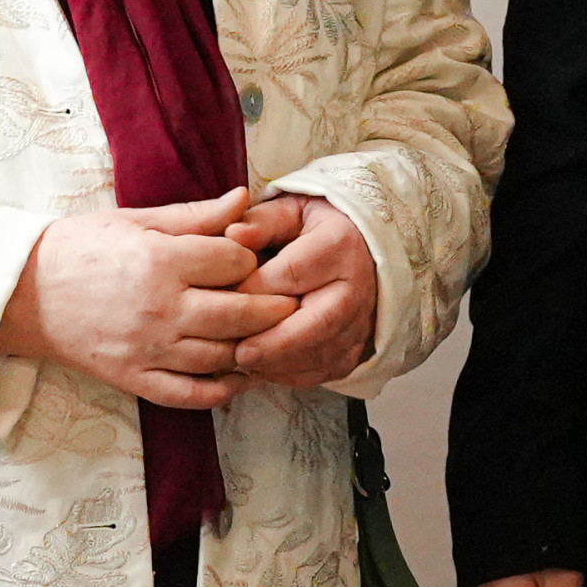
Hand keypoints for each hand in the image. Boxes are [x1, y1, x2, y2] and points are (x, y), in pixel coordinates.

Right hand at [1, 190, 295, 410]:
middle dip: (274, 306)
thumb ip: (193, 216)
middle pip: (241, 312)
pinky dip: (223, 391)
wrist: (23, 293)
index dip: (251, 257)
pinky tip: (239, 375)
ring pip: (223, 356)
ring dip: (254, 347)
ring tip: (271, 336)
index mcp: (160, 261)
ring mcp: (148, 349)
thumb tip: (243, 198)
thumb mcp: (134, 221)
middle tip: (289, 300)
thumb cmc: (79, 249)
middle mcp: (160, 309)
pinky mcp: (135, 379)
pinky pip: (191, 395)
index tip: (250, 258)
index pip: (235, 261)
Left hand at [220, 193, 380, 388]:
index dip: (254, 291)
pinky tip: (266, 370)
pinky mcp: (360, 345)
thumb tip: (232, 236)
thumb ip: (262, 223)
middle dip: (273, 342)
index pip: (292, 273)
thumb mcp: (292, 211)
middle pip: (316, 322)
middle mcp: (357, 285)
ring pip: (324, 352)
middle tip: (237, 353)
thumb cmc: (319, 228)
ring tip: (245, 364)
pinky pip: (329, 370)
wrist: (365, 248)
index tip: (220, 301)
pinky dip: (296, 375)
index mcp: (338, 244)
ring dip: (282, 364)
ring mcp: (362, 319)